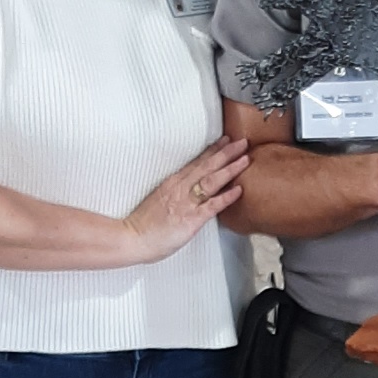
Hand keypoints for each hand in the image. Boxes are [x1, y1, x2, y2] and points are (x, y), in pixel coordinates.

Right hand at [123, 136, 248, 263]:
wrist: (132, 238)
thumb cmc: (144, 224)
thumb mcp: (160, 200)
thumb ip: (174, 193)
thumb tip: (187, 190)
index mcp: (173, 183)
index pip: (197, 162)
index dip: (213, 150)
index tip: (226, 140)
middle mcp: (181, 188)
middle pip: (207, 166)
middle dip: (227, 153)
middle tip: (242, 142)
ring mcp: (186, 203)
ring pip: (212, 180)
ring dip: (230, 169)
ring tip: (245, 159)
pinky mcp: (191, 219)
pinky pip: (212, 205)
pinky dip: (226, 196)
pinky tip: (239, 189)